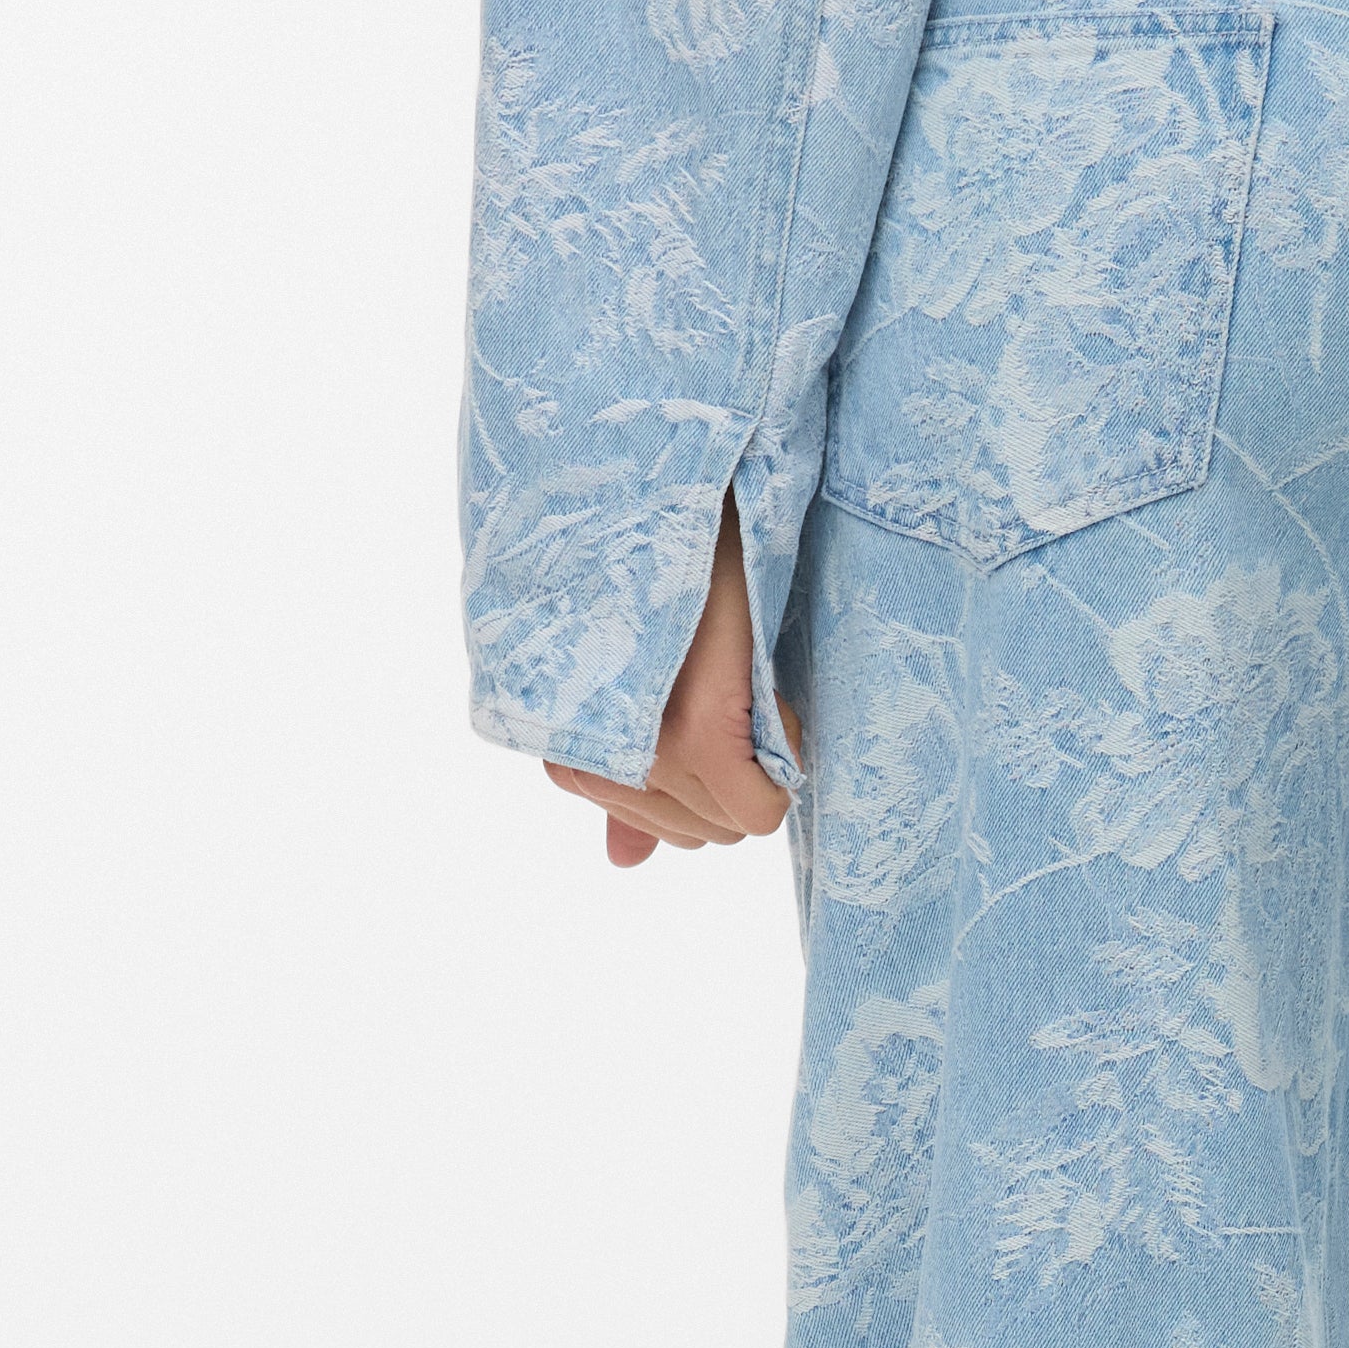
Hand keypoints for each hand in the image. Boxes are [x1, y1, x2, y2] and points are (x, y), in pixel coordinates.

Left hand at [544, 494, 796, 869]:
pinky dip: (783, 762)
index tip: (724, 708)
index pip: (661, 832)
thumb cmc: (664, 574)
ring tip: (746, 681)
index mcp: (565, 743)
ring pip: (730, 824)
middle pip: (699, 835)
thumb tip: (625, 864)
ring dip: (763, 765)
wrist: (684, 484)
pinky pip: (756, 805)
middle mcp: (588, 756)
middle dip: (737, 781)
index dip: (714, 780)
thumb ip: (627, 783)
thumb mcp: (638, 684)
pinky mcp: (693, 729)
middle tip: (739, 693)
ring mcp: (638, 746)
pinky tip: (770, 696)